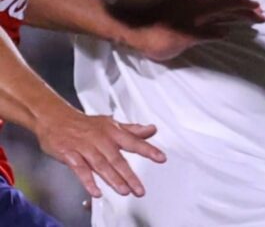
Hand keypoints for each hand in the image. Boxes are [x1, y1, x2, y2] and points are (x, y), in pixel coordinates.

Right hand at [35, 104, 164, 197]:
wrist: (56, 119)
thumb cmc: (86, 124)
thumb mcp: (111, 124)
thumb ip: (132, 130)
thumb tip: (152, 129)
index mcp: (113, 131)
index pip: (134, 141)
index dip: (148, 149)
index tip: (161, 158)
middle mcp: (101, 139)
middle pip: (117, 159)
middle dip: (130, 175)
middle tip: (140, 189)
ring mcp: (85, 147)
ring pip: (101, 165)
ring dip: (113, 180)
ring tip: (124, 191)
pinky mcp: (70, 155)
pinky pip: (80, 170)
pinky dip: (88, 181)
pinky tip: (96, 192)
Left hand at [117, 0, 264, 60]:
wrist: (132, 29)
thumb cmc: (158, 38)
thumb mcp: (185, 40)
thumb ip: (205, 35)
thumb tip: (225, 31)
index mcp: (201, 10)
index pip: (229, 6)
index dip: (245, 8)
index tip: (260, 11)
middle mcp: (198, 4)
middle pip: (226, 4)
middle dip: (244, 9)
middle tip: (260, 14)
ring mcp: (190, 5)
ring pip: (217, 5)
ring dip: (232, 10)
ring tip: (245, 15)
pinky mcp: (182, 9)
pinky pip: (209, 8)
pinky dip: (221, 12)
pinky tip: (222, 18)